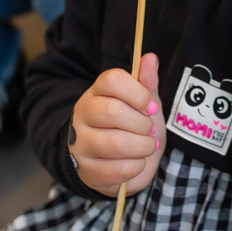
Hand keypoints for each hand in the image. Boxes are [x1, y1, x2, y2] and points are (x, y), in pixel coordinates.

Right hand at [70, 53, 165, 196]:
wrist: (127, 161)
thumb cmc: (135, 126)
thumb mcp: (144, 102)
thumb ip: (147, 82)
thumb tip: (150, 57)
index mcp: (96, 93)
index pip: (112, 80)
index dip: (139, 93)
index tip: (151, 107)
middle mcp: (82, 115)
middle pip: (113, 112)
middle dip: (142, 124)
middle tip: (149, 130)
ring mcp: (80, 144)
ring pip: (115, 143)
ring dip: (142, 147)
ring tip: (147, 146)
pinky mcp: (86, 172)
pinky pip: (117, 170)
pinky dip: (137, 167)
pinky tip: (137, 162)